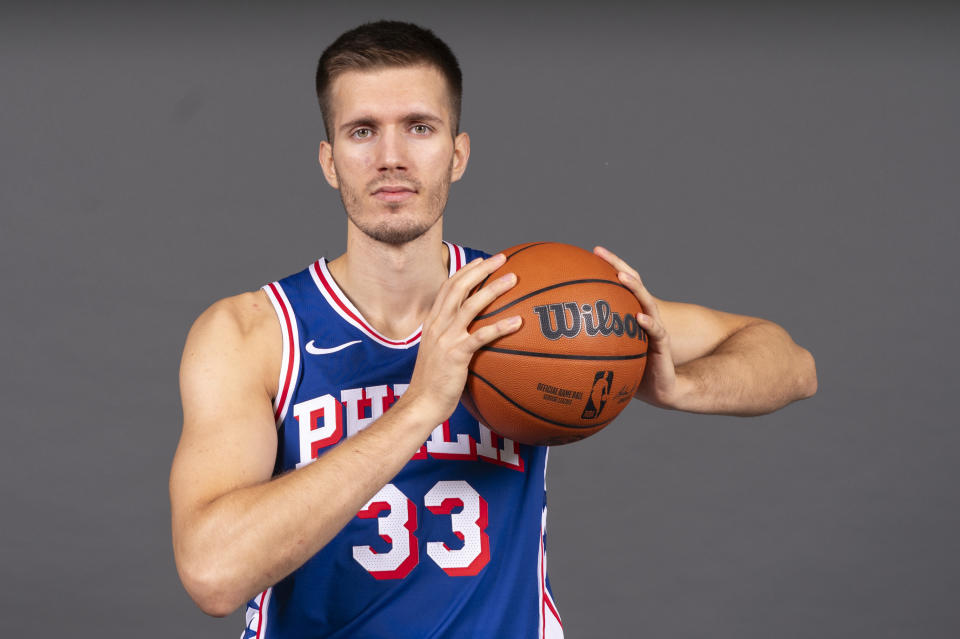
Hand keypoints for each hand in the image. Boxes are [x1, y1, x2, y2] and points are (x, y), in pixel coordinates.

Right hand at [403, 254, 522, 426]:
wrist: (422, 402)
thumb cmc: (434, 380)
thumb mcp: (438, 351)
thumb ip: (452, 336)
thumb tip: (473, 331)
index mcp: (433, 322)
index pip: (448, 287)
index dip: (466, 271)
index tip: (483, 260)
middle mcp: (437, 325)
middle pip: (459, 287)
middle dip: (481, 270)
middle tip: (502, 259)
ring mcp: (445, 338)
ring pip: (471, 306)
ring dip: (493, 290)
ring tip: (513, 279)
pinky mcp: (455, 355)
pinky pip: (481, 336)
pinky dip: (500, 327)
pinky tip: (517, 322)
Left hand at [593, 246, 684, 409]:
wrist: (661, 388)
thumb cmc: (632, 371)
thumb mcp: (608, 356)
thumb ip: (591, 346)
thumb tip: (559, 345)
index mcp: (630, 315)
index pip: (619, 284)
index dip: (607, 266)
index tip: (591, 252)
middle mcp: (643, 314)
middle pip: (632, 283)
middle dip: (616, 265)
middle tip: (599, 252)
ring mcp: (654, 327)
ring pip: (646, 301)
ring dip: (634, 288)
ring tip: (621, 277)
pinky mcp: (662, 344)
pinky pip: (656, 331)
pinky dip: (648, 323)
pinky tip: (639, 318)